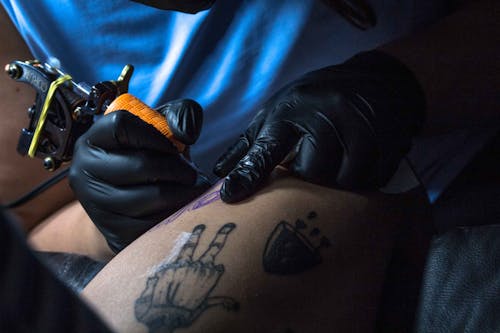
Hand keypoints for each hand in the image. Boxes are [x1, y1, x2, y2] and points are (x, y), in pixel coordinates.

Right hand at [69, 99, 210, 252]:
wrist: (127, 210)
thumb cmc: (145, 161)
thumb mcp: (157, 133)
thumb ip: (176, 117)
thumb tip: (186, 132)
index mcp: (91, 141)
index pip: (120, 125)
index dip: (154, 134)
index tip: (172, 144)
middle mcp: (84, 172)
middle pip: (141, 164)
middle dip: (178, 167)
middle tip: (192, 173)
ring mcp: (96, 205)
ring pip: (153, 195)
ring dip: (183, 191)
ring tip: (193, 188)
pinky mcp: (113, 232)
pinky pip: (156, 222)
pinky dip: (177, 213)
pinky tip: (182, 207)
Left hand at [213, 51, 424, 202]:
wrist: (377, 79)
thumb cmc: (319, 99)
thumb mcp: (281, 109)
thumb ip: (252, 142)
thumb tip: (220, 171)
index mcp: (293, 109)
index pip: (266, 147)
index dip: (248, 174)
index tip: (230, 196)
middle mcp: (326, 115)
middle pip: (311, 172)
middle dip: (309, 173)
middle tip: (314, 158)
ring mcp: (360, 127)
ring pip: (343, 180)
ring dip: (337, 178)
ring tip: (337, 158)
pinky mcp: (387, 140)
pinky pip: (371, 179)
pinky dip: (362, 178)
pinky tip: (359, 160)